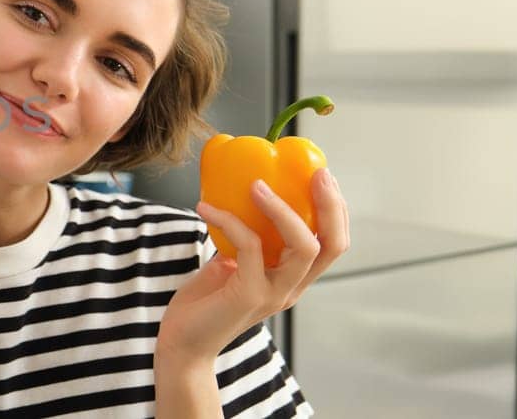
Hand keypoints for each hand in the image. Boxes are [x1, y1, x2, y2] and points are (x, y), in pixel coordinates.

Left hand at [157, 168, 349, 362]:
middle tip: (316, 173)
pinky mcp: (249, 295)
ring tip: (256, 184)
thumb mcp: (232, 264)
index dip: (335, 210)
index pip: (332, 245)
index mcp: (292, 279)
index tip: (322, 176)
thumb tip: (238, 199)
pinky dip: (230, 220)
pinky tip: (205, 207)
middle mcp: (292, 288)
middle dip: (331, 206)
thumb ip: (245, 242)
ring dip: (281, 209)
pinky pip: (250, 246)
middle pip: (331, 245)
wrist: (181, 344)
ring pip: (303, 247)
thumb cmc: (204, 303)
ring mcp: (274, 294)